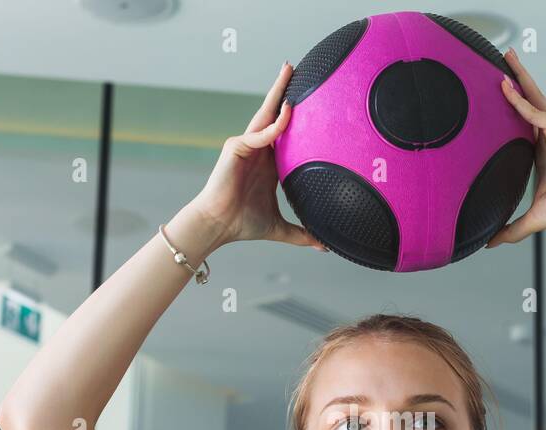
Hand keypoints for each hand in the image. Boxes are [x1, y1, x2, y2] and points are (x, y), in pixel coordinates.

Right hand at [191, 62, 326, 250]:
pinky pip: (260, 134)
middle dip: (283, 90)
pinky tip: (288, 114)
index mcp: (269, 162)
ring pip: (265, 114)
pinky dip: (275, 125)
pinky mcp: (236, 147)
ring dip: (278, 92)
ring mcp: (246, 145)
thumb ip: (303, 234)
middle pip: (273, 113)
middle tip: (295, 67)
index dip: (294, 114)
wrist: (219, 226)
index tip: (309, 99)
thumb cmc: (243, 224)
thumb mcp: (280, 228)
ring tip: (289, 71)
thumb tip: (326, 246)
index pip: (284, 131)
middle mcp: (258, 149)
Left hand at [486, 48, 545, 247]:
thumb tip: (489, 243)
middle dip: (517, 78)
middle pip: (529, 99)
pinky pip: (536, 113)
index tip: (498, 89)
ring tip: (505, 56)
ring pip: (534, 97)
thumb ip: (510, 230)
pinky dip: (520, 102)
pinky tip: (505, 88)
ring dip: (519, 77)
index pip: (523, 119)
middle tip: (502, 58)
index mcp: (542, 148)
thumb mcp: (530, 218)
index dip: (511, 102)